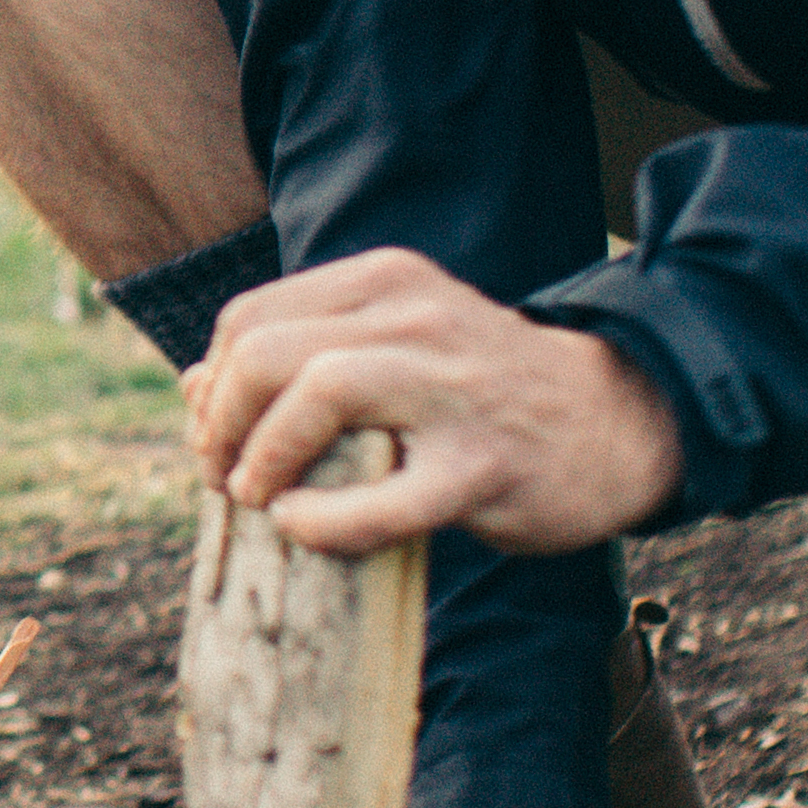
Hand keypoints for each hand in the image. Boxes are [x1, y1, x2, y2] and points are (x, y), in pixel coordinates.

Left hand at [184, 247, 683, 556]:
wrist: (620, 421)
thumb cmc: (483, 394)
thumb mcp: (392, 349)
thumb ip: (297, 357)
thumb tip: (187, 386)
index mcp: (386, 282)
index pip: (251, 319)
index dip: (212, 386)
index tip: (214, 439)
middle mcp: (415, 319)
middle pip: (266, 351)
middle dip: (220, 423)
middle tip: (225, 478)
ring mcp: (453, 389)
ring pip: (316, 393)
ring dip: (260, 458)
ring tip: (260, 499)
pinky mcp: (484, 466)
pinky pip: (382, 497)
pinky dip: (322, 518)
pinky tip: (301, 525)